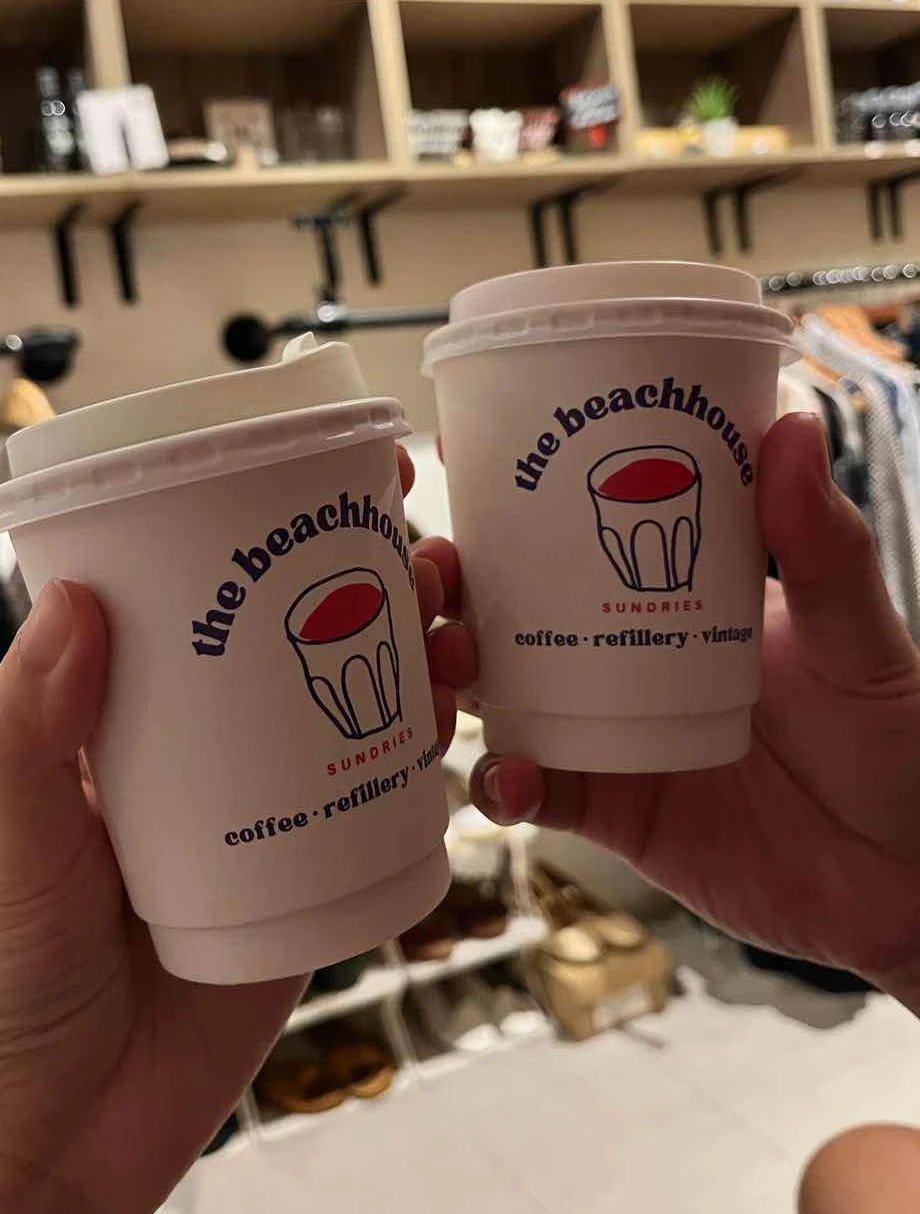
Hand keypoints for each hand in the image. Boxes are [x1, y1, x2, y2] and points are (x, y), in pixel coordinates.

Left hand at [0, 449, 472, 1213]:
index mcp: (128, 727)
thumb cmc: (12, 997)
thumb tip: (72, 603)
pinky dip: (423, 765)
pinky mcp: (313, 884)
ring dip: (412, 662)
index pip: (197, 602)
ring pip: (352, 713)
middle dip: (366, 582)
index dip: (258, 532)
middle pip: (298, 642)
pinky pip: (378, 808)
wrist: (62, 1144)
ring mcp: (266, 817)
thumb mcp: (19, 856)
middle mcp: (206, 758)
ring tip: (457, 629)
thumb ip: (33, 738)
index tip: (321, 475)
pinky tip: (460, 728)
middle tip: (423, 545)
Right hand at [472, 414, 919, 1001]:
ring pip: (496, 695)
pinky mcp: (609, 809)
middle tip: (436, 571)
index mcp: (667, 594)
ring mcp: (606, 733)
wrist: (907, 883)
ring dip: (451, 675)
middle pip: (503, 610)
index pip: (569, 531)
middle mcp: (618, 656)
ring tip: (452, 661)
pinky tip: (510, 775)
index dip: (502, 499)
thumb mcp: (859, 638)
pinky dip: (505, 784)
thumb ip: (826, 550)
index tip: (458, 459)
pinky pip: (535, 792)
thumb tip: (790, 425)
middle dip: (447, 588)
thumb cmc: (897, 745)